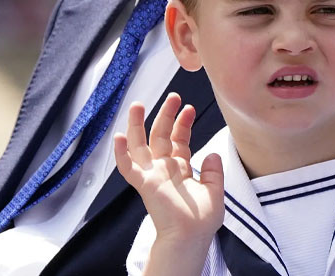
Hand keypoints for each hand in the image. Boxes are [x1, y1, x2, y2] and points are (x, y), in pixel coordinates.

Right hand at [114, 93, 223, 242]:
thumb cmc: (201, 221)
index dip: (182, 124)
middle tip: (172, 96)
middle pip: (160, 136)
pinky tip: (119, 136)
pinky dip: (121, 153)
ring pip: (140, 145)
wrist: (191, 237)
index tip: (189, 108)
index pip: (178, 141)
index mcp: (180, 170)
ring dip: (137, 125)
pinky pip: (127, 167)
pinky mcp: (144, 184)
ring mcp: (152, 175)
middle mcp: (164, 169)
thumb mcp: (215, 191)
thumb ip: (215, 171)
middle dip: (165, 115)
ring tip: (137, 105)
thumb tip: (214, 153)